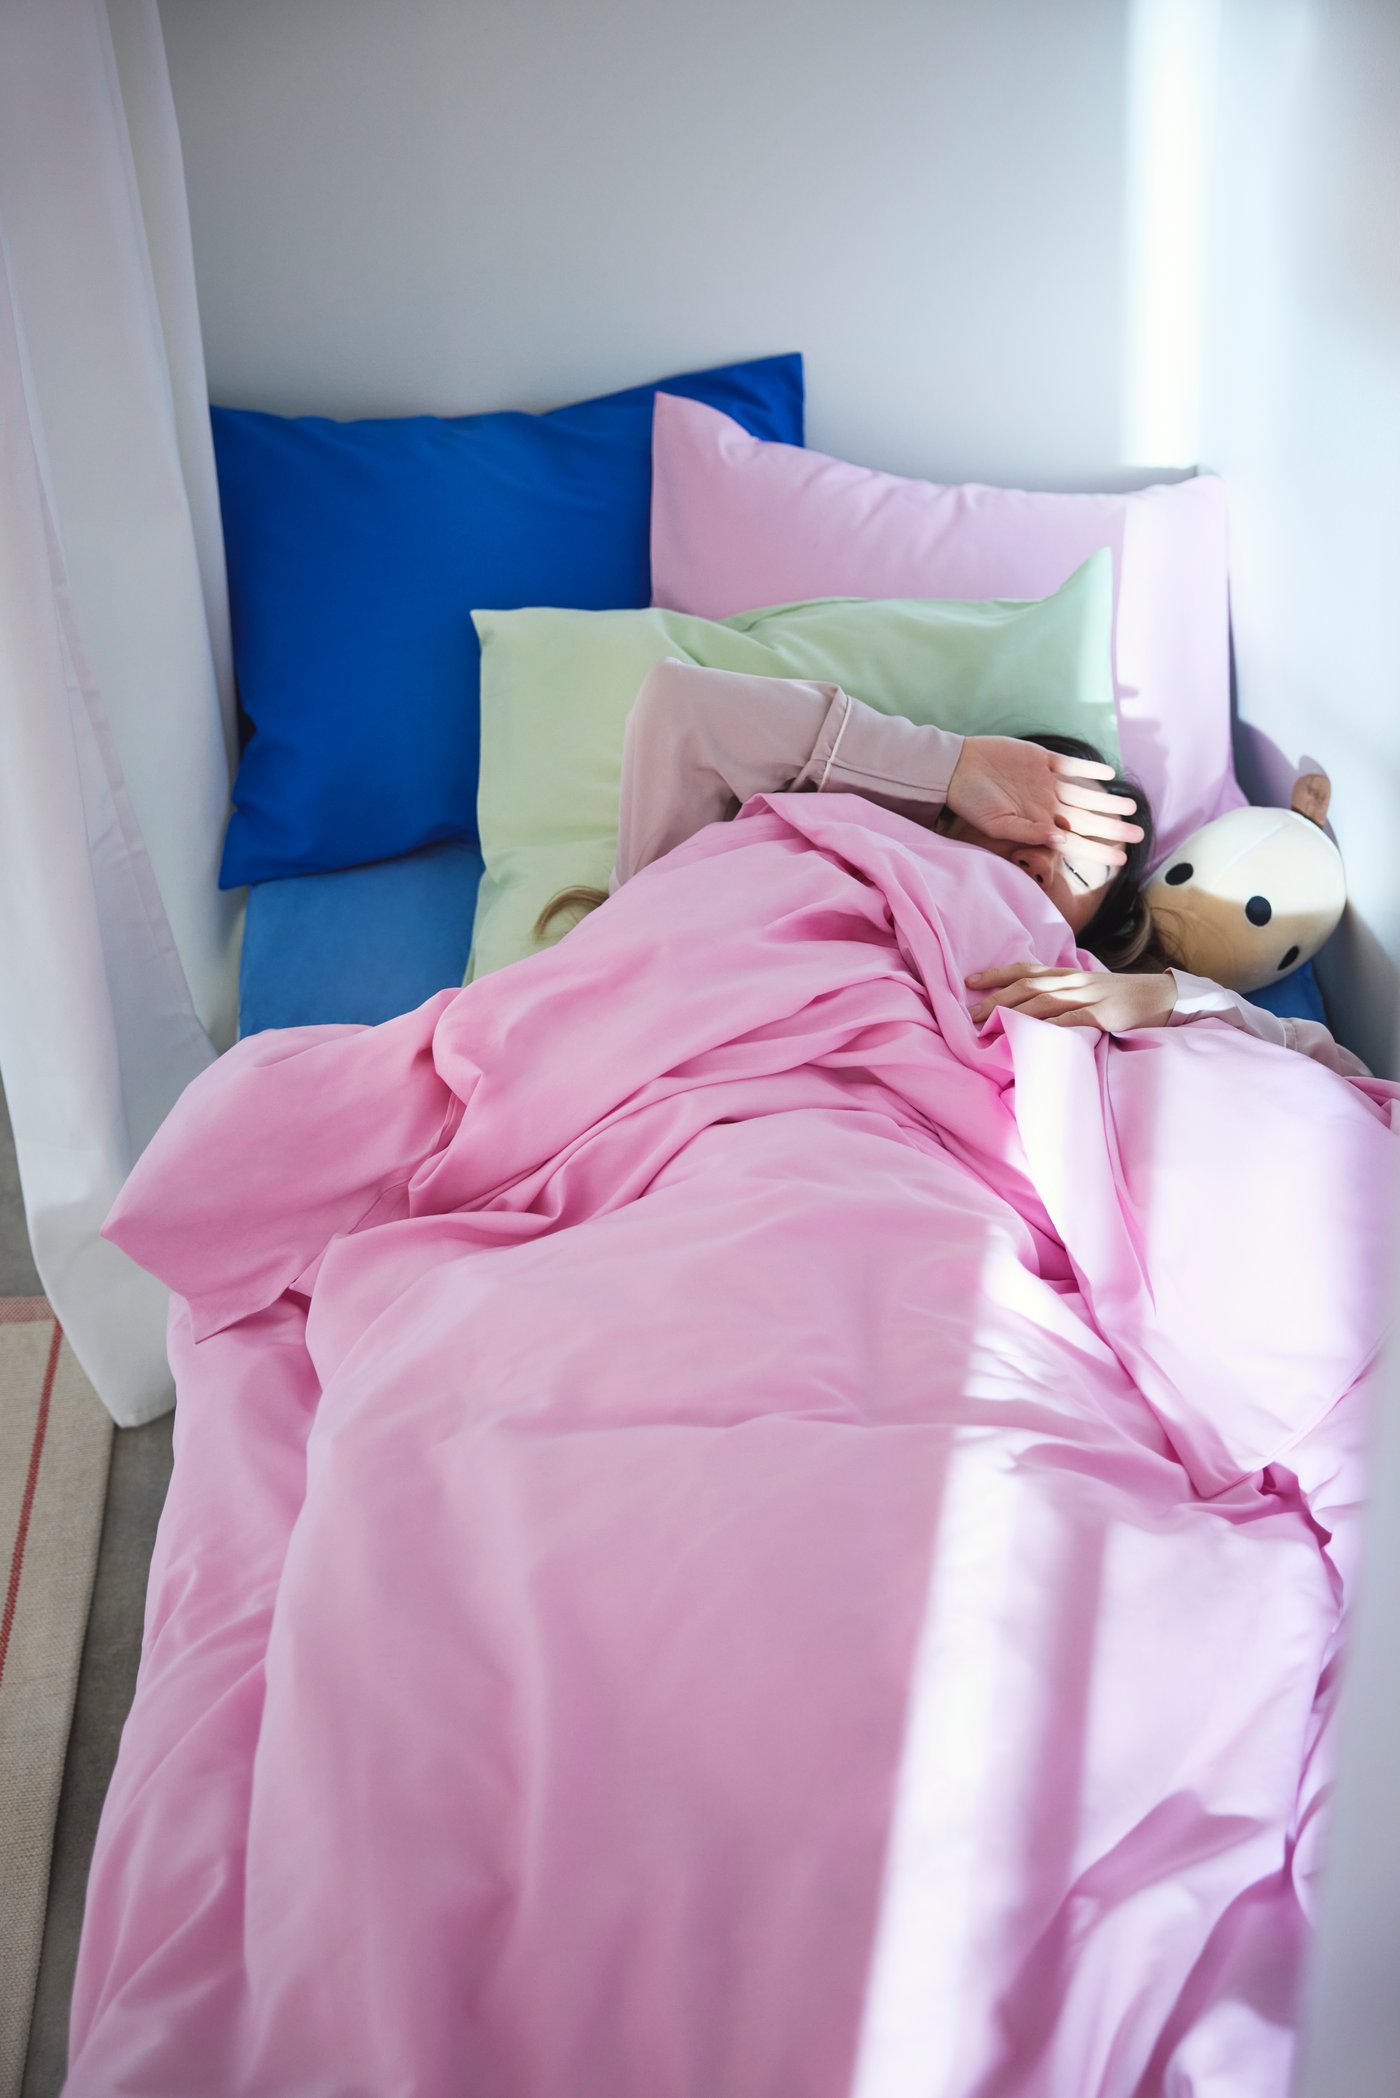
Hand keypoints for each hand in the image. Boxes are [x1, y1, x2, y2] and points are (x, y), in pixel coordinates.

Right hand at [946, 736, 1143, 866]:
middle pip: (1087, 818)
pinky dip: (1089, 768)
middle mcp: (1047, 804)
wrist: (956, 768)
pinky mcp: (1042, 759)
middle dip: (1113, 827)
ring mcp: (1046, 782)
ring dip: (1108, 799)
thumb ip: (1028, 833)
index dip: (1098, 850)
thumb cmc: (972, 802)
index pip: (1075, 840)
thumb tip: (1061, 840)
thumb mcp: (996, 825)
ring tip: (1131, 807)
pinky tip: (1109, 773)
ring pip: (1085, 793)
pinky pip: (1071, 765)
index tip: (1121, 860)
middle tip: (1139, 835)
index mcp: (1038, 824)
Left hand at [965, 964, 1177, 1032]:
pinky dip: (1047, 1028)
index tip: (970, 982)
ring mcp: (1089, 997)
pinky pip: (1071, 1020)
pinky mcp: (1103, 1015)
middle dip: (996, 999)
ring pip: (1043, 1001)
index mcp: (1071, 976)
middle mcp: (1075, 982)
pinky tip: (1029, 1037)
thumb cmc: (1126, 999)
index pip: (1027, 969)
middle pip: (1028, 985)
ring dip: (1012, 1013)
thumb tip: (1035, 1012)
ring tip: (988, 1027)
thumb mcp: (1092, 991)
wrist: (1165, 996)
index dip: (997, 974)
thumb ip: (1066, 998)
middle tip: (970, 1014)